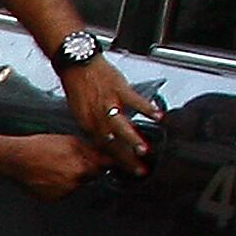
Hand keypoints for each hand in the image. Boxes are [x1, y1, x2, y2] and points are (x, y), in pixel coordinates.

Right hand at [10, 131, 106, 201]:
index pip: (101, 169)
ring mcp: (62, 193)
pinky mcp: (51, 198)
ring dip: (69, 179)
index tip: (97, 161)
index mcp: (82, 169)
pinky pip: (61, 192)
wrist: (15, 158)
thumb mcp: (70, 141)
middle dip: (82, 170)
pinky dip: (57, 186)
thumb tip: (104, 156)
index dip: (98, 163)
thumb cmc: (38, 147)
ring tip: (53, 168)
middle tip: (65, 161)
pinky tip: (47, 176)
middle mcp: (74, 183)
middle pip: (87, 178)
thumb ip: (91, 150)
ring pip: (74, 186)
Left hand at [59, 61, 155, 175]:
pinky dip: (147, 108)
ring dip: (133, 138)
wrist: (77, 64)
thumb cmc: (81, 87)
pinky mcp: (118, 88)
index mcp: (87, 123)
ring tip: (144, 150)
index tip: (129, 171)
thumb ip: (95, 126)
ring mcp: (108, 102)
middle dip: (126, 157)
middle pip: (112, 141)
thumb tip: (108, 141)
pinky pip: (134, 100)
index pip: (102, 147)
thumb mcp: (82, 112)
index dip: (116, 161)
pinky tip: (159, 117)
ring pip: (120, 125)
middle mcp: (96, 116)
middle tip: (139, 169)